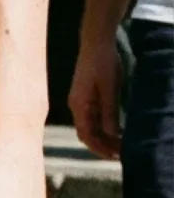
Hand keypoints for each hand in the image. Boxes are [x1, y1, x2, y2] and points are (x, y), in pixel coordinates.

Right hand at [68, 36, 122, 159]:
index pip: (86, 136)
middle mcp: (76, 107)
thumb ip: (109, 113)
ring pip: (90, 127)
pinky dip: (103, 127)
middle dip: (103, 146)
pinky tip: (115, 129)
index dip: (99, 149)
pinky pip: (93, 118)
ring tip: (120, 144)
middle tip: (120, 154)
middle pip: (87, 134)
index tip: (114, 156)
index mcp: (79, 106)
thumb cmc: (103, 62)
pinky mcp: (86, 97)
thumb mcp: (110, 89)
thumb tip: (112, 135)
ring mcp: (80, 102)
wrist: (96, 41)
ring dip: (104, 137)